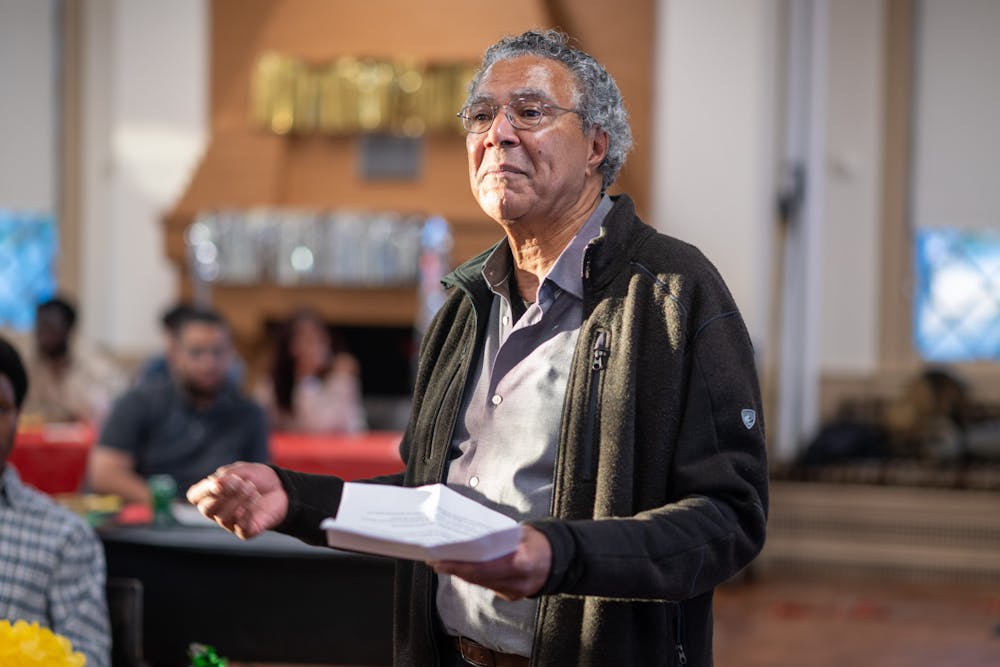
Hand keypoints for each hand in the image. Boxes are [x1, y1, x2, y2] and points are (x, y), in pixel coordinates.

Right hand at [186, 462, 287, 539]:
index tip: (220, 481)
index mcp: (212, 494)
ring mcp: (231, 523)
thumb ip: (226, 476)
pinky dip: (247, 512)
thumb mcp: (241, 470)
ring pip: (224, 518)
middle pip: (206, 509)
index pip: (194, 496)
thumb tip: (215, 485)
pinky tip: (256, 501)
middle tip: (240, 483)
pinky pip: (240, 527)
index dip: (204, 489)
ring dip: (239, 500)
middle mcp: (217, 511)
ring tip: (252, 489)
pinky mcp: (245, 532)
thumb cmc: (258, 478)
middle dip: (223, 494)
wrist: (282, 487)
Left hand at [429, 525, 551, 600]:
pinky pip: (488, 585)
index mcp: (523, 563)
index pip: (485, 568)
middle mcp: (518, 582)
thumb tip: (472, 535)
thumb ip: (500, 537)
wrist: (560, 560)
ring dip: (462, 574)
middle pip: (479, 578)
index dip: (462, 566)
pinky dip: (474, 577)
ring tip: (443, 564)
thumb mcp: (523, 533)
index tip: (443, 561)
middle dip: (456, 570)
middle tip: (436, 561)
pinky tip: (461, 569)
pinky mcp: (512, 595)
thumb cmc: (540, 542)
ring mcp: (515, 592)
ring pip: (481, 583)